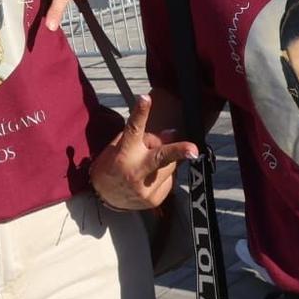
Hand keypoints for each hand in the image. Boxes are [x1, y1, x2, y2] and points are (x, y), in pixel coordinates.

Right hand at [90, 94, 197, 211]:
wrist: (104, 197)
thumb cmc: (112, 165)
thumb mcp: (120, 147)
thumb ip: (144, 138)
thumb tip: (172, 133)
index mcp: (123, 154)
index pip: (133, 129)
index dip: (140, 113)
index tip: (145, 99)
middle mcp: (135, 172)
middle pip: (161, 157)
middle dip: (179, 152)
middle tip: (193, 149)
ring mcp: (146, 189)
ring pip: (170, 166)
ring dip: (166, 160)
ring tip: (150, 162)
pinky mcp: (154, 200)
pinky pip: (169, 180)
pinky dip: (164, 174)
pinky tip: (151, 176)